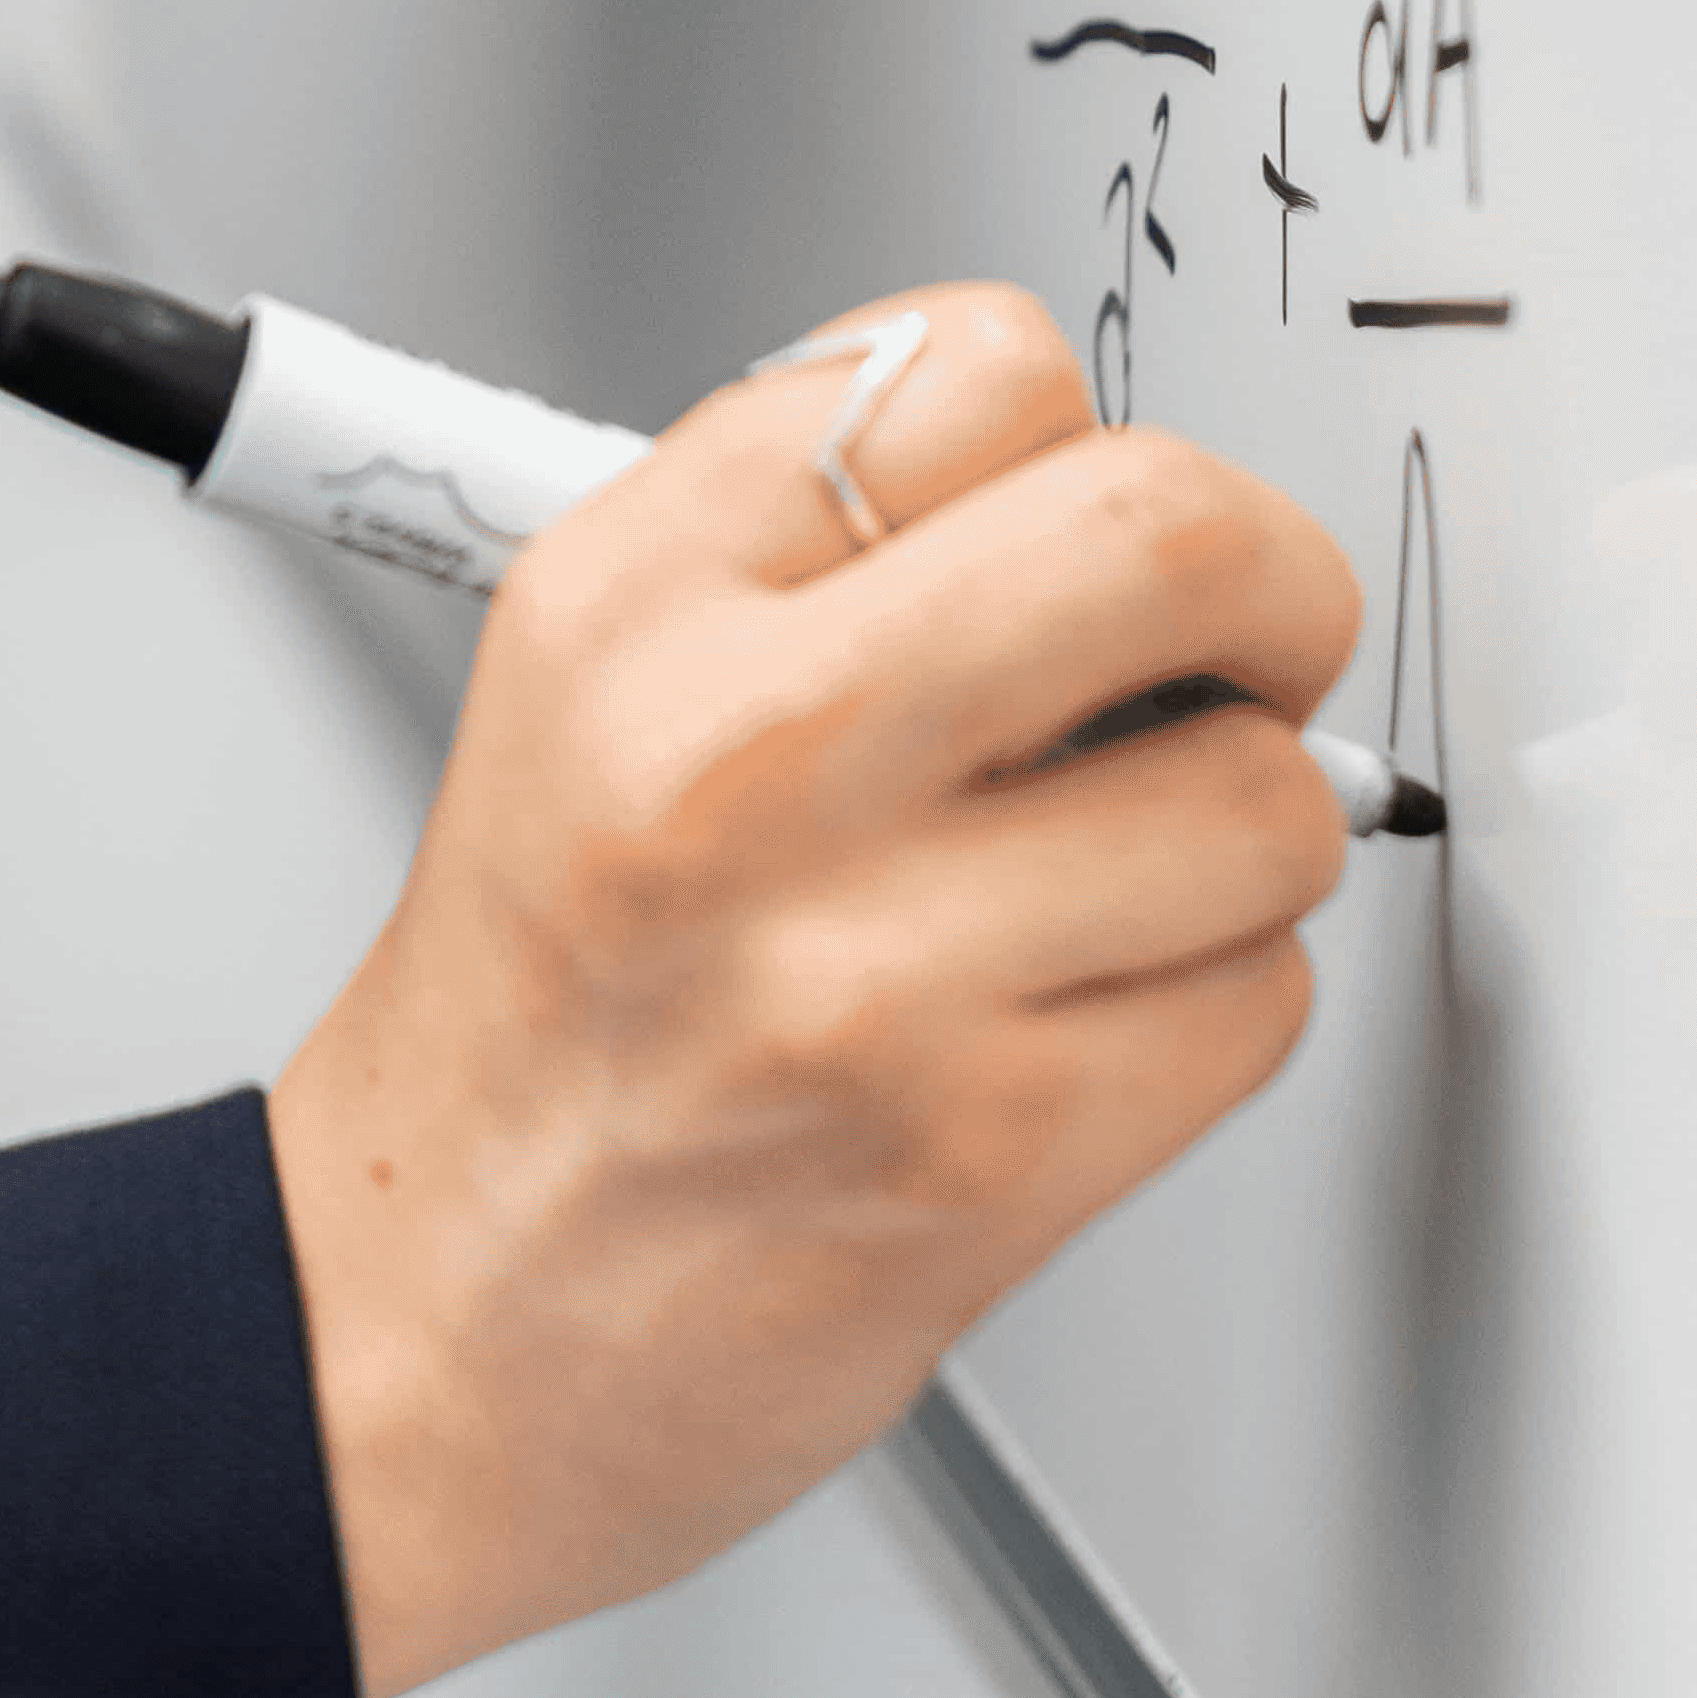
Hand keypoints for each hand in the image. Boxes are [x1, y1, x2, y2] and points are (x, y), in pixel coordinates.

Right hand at [266, 283, 1364, 1697]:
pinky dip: (1206, 1012)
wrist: (430, 1329)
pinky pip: (1257, 1000)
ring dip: (1232, 848)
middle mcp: (737, 764)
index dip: (1079, 442)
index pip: (980, 368)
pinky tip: (1066, 1032)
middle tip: (1240, 647)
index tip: (1074, 530)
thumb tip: (1102, 487)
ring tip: (1093, 896)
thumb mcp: (581, 696)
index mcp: (628, 612)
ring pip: (1261, 800)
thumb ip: (808, 548)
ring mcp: (868, 969)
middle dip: (1265, 588)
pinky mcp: (987, 1152)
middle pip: (1170, 533)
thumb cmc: (537, 1026)